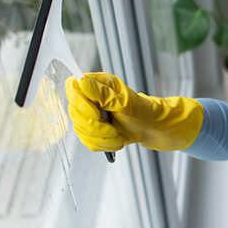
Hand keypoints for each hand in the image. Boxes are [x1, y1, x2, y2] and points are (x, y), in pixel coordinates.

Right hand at [65, 72, 203, 151]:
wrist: (155, 129)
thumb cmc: (145, 111)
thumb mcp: (127, 102)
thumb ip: (103, 94)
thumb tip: (81, 81)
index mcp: (98, 83)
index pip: (73, 88)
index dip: (81, 104)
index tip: (98, 114)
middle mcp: (91, 97)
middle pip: (75, 113)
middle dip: (96, 127)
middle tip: (114, 131)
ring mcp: (90, 114)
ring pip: (81, 130)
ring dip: (102, 139)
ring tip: (118, 138)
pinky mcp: (93, 130)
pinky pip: (87, 142)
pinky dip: (103, 146)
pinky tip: (116, 141)